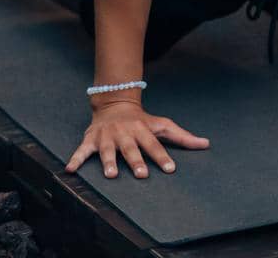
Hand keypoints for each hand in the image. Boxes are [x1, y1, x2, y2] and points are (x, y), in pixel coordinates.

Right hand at [65, 98, 208, 180]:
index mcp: (142, 130)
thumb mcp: (162, 125)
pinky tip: (70, 169)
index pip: (155, 144)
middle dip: (136, 161)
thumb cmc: (142, 120)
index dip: (162, 156)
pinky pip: (82, 150)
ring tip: (110, 175)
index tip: (171, 169)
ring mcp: (107, 136)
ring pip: (108, 150)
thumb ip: (183, 137)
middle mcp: (125, 133)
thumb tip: (206, 144)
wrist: (114, 102)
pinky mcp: (91, 139)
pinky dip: (76, 158)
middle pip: (132, 148)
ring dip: (108, 162)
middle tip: (142, 174)